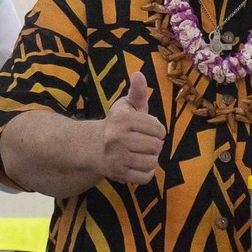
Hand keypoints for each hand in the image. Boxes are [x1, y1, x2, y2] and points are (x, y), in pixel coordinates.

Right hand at [96, 70, 165, 184]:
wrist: (92, 147)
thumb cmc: (116, 124)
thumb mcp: (125, 106)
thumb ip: (137, 92)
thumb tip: (139, 74)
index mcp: (122, 120)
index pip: (157, 128)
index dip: (158, 130)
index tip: (149, 130)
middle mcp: (118, 138)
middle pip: (156, 146)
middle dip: (154, 145)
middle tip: (144, 143)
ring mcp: (117, 158)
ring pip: (152, 162)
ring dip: (151, 159)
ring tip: (142, 154)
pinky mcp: (118, 174)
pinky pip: (145, 177)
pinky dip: (146, 173)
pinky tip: (138, 165)